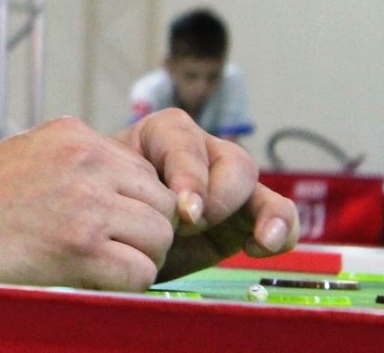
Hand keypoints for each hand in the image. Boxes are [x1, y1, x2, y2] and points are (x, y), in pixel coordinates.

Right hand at [0, 116, 179, 289]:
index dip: (133, 202)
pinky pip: (140, 272)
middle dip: (145, 229)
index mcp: (75, 134)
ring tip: (103, 263)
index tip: (110, 222)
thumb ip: (78, 162)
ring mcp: (86, 202)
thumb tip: (122, 190)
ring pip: (160, 235)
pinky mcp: (80, 244)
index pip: (143, 169)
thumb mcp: (31, 152)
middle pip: (161, 201)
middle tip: (114, 248)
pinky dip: (126, 283)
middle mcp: (87, 160)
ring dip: (140, 256)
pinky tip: (93, 278)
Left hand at [117, 108, 297, 280]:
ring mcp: (224, 183)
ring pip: (256, 182)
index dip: (188, 174)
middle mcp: (198, 153)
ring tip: (259, 240)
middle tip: (195, 225)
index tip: (183, 211)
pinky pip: (279, 214)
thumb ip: (119, 192)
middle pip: (230, 158)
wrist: (111, 239)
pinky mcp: (245, 216)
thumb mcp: (104, 191)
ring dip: (264, 211)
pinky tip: (257, 249)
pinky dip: (281, 230)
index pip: (182, 140)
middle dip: (218, 195)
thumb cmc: (102, 208)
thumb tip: (142, 205)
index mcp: (159, 135)